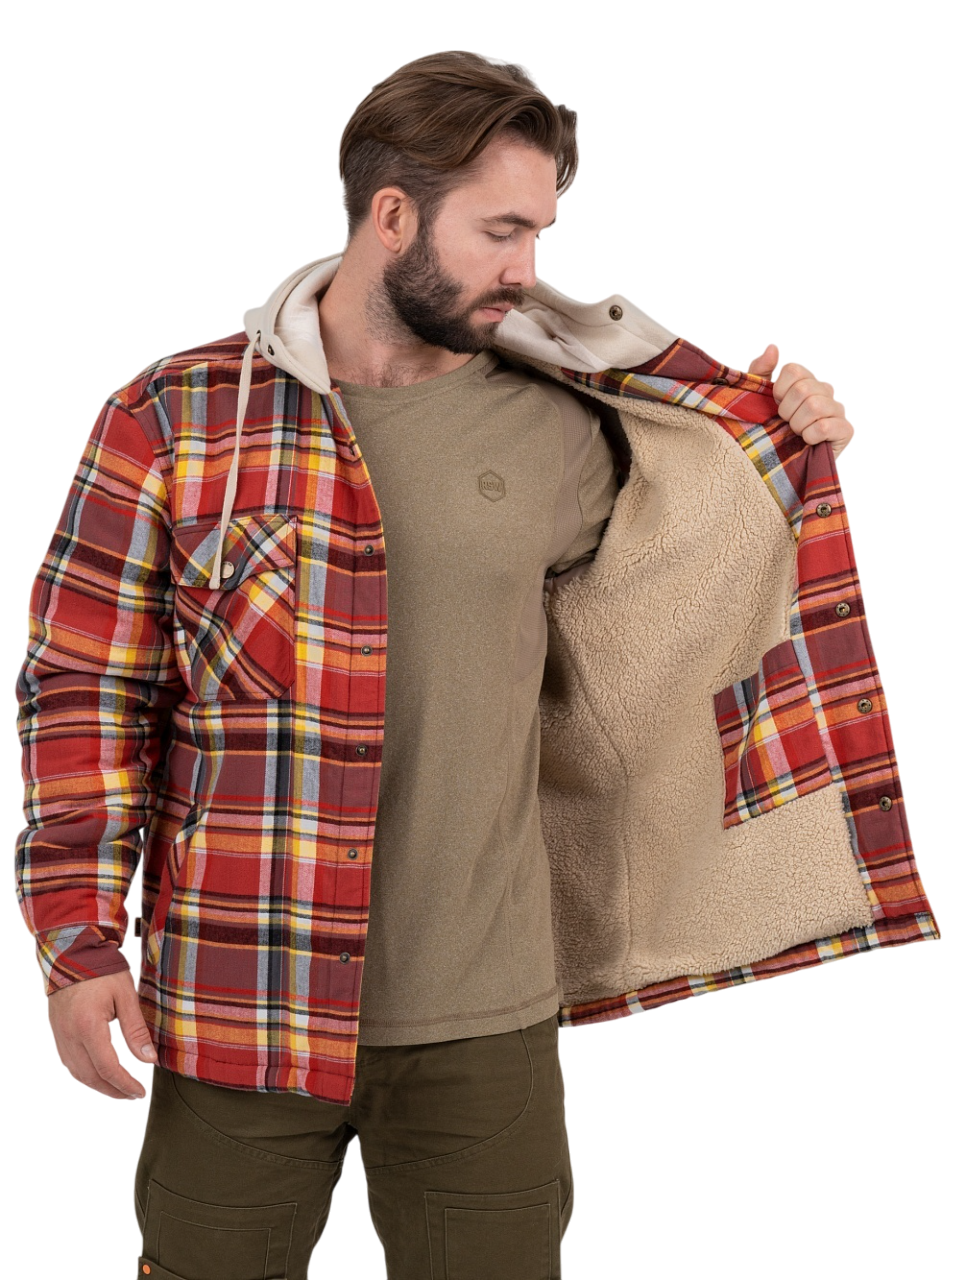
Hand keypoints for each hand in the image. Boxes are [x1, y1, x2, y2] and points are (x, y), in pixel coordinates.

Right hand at [48, 970, 156, 1099]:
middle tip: (133, 1095)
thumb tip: (148, 1059)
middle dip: (113, 1090)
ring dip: (98, 1085)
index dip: (124, 1084)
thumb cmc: (102, 970)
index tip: (140, 1092)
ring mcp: (61, 1035)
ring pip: (77, 1073)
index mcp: (88, 1027)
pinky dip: (85, 1074)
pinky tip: (99, 1074)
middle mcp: (70, 1036)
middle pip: (90, 1077)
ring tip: (119, 1088)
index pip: (107, 1068)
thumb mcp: (126, 996)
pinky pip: (70, 1062)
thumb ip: (136, 1030)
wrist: (72, 953)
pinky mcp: (58, 1032)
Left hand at [748, 344, 853, 457]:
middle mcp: (824, 391)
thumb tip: (773, 347)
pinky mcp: (845, 431)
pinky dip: (811, 436)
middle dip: (787, 411)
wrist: (776, 468)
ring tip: (796, 434)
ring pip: (815, 406)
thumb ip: (760, 371)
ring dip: (797, 425)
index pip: (794, 370)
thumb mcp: (755, 400)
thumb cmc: (766, 431)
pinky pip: (827, 425)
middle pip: (804, 388)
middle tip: (785, 424)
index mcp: (805, 381)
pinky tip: (808, 442)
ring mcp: (837, 410)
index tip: (775, 405)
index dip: (779, 391)